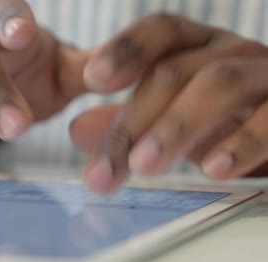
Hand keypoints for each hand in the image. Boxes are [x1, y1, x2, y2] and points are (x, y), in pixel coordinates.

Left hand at [70, 13, 267, 192]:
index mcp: (201, 48)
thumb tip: (77, 130)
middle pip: (175, 71)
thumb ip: (132, 122)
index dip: (126, 50)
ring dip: (176, 126)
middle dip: (133, 121)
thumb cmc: (233, 120)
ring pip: (220, 85)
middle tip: (102, 170)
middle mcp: (234, 53)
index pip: (162, 33)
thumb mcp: (177, 118)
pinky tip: (213, 169)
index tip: (91, 79)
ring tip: (144, 164)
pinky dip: (242, 143)